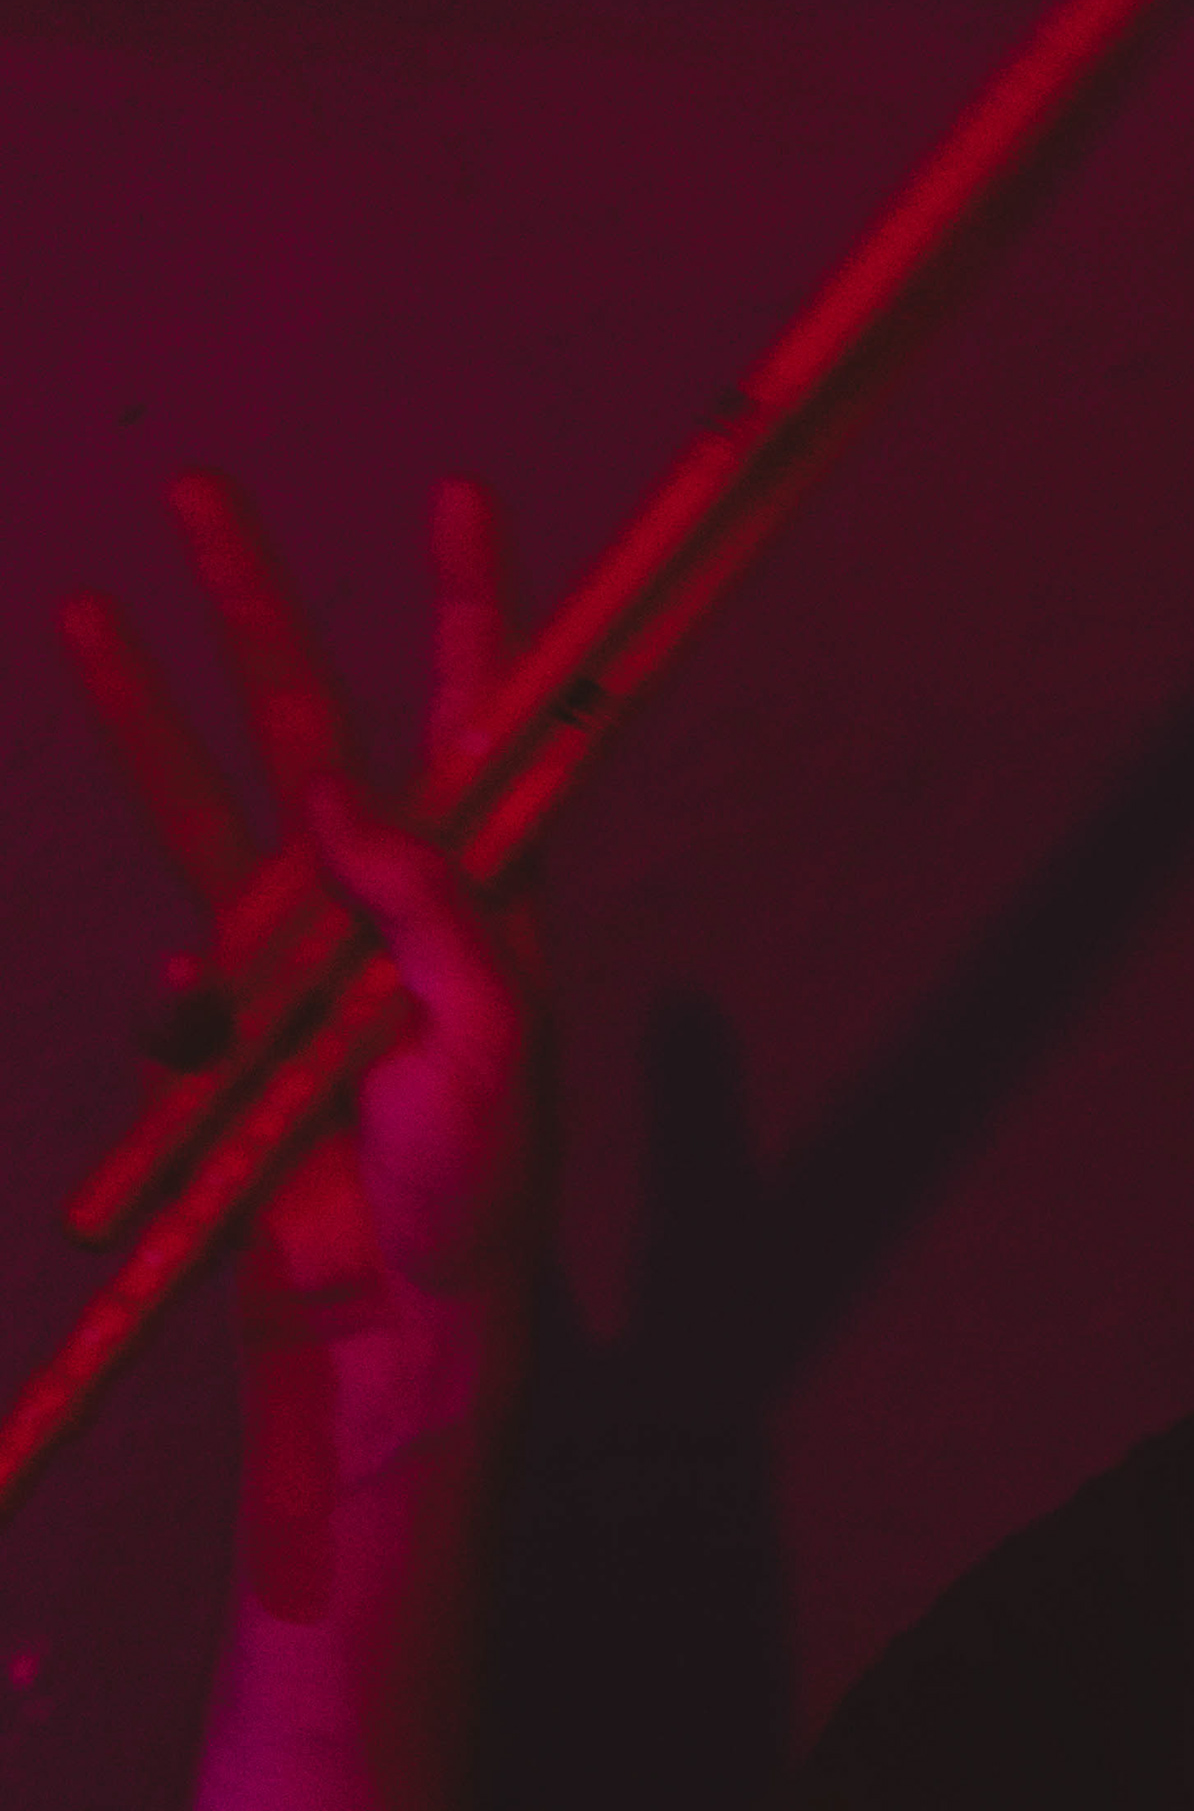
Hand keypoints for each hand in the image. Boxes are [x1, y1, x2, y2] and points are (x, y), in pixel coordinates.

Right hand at [58, 474, 554, 1479]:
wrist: (390, 1317)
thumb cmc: (475, 1190)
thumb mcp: (486, 1039)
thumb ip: (427, 906)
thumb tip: (337, 788)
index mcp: (483, 892)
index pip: (477, 719)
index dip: (469, 608)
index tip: (457, 500)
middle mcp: (389, 902)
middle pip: (313, 716)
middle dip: (257, 602)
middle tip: (202, 492)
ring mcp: (300, 956)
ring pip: (208, 798)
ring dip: (145, 704)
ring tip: (90, 609)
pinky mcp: (230, 1025)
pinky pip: (177, 974)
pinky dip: (178, 1000)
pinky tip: (204, 1049)